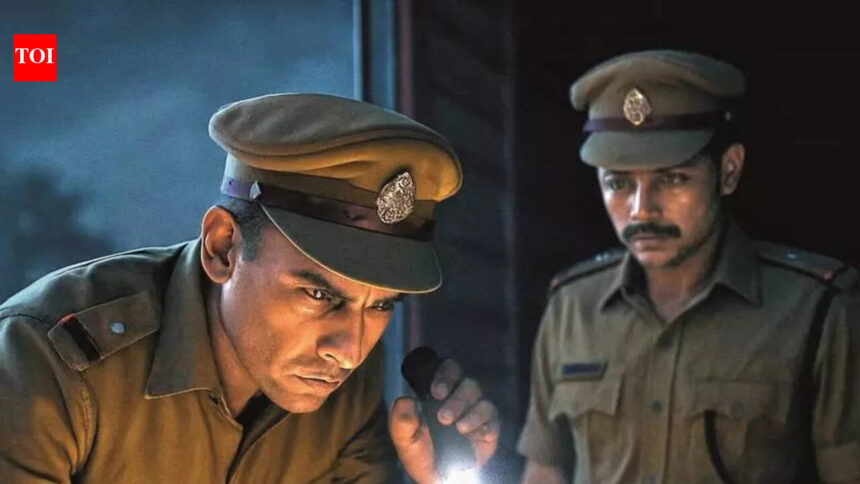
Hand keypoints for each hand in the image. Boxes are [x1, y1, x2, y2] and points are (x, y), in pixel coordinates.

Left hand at [389, 358, 499, 483]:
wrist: (438, 479)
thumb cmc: (421, 455)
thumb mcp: (405, 440)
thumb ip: (401, 421)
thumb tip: (405, 400)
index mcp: (442, 393)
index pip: (448, 370)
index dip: (445, 376)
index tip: (436, 392)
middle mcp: (462, 398)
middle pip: (468, 384)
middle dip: (457, 397)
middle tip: (443, 417)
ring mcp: (478, 413)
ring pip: (482, 401)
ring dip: (470, 413)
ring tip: (457, 428)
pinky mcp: (490, 430)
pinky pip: (494, 421)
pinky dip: (486, 426)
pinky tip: (477, 435)